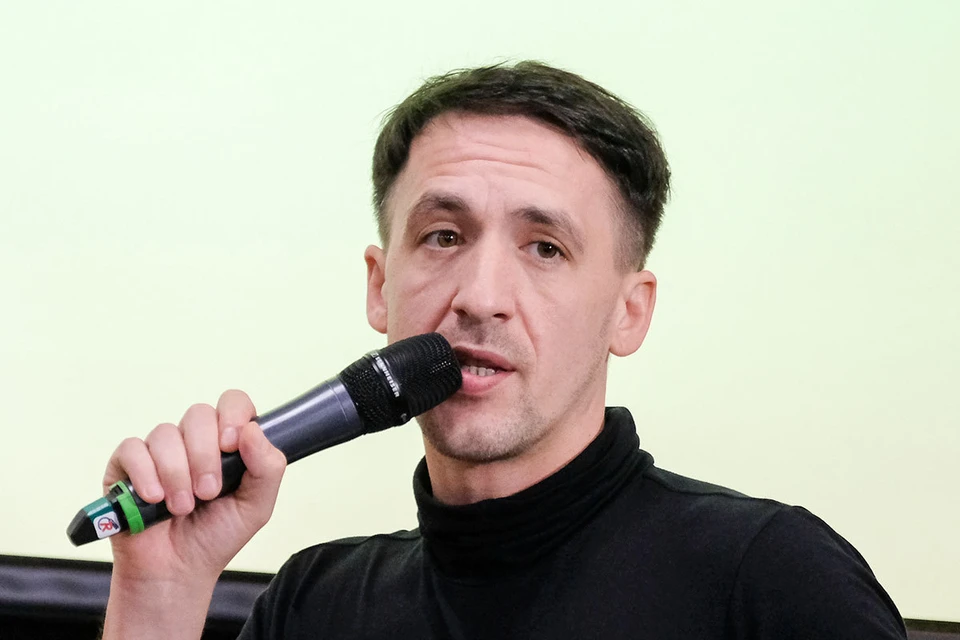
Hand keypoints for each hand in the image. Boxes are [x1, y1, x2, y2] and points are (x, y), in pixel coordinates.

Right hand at [102, 389, 286, 585]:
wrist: (177, 571)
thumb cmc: (217, 535)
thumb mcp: (257, 506)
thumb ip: (267, 467)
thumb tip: (252, 429)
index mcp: (227, 442)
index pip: (233, 402)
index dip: (232, 415)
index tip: (231, 445)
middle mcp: (193, 440)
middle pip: (198, 414)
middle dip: (206, 456)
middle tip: (208, 493)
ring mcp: (159, 450)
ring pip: (166, 433)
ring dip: (177, 474)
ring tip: (182, 507)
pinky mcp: (126, 466)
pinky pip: (133, 449)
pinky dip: (145, 475)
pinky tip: (154, 498)